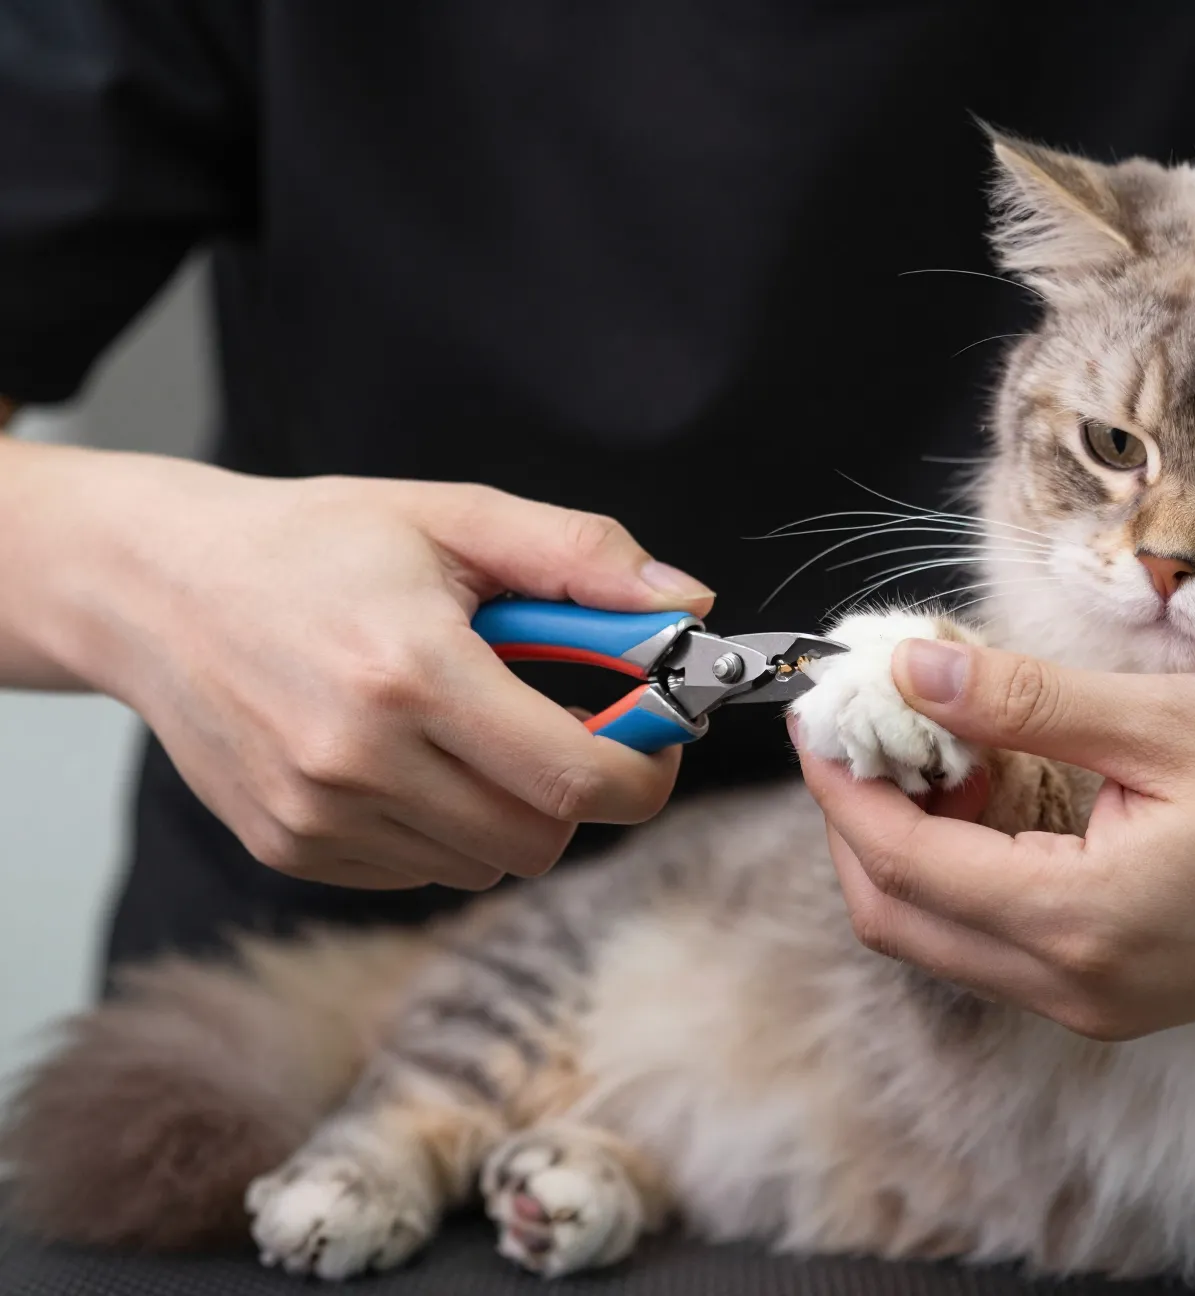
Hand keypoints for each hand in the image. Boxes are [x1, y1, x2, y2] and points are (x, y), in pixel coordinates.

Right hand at [35, 451, 714, 889]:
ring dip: (511, 808)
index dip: (646, 769)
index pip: (577, 777)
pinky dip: (444, 826)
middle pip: (543, 837)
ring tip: (470, 727)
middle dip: (581, 789)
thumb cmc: (311, 543)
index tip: (655, 736)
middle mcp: (359, 758)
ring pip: (487, 862)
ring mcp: (318, 815)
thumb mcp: (454, 517)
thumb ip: (582, 559)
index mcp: (413, 670)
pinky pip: (420, 869)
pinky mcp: (289, 848)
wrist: (152, 585)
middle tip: (567, 726)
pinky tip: (409, 756)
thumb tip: (691, 606)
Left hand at [794, 639, 1194, 1039]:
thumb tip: (911, 668)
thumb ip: (1027, 701)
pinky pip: (998, 950)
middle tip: (868, 729)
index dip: (841, 784)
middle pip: (897, 917)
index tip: (822, 712)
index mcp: (1079, 922)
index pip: (899, 861)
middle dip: (858, 821)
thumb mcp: (1170, 722)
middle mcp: (1072, 988)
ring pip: (940, 940)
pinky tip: (997, 802)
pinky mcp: (1118, 1002)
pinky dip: (966, 878)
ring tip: (937, 750)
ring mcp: (1094, 1007)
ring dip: (910, 850)